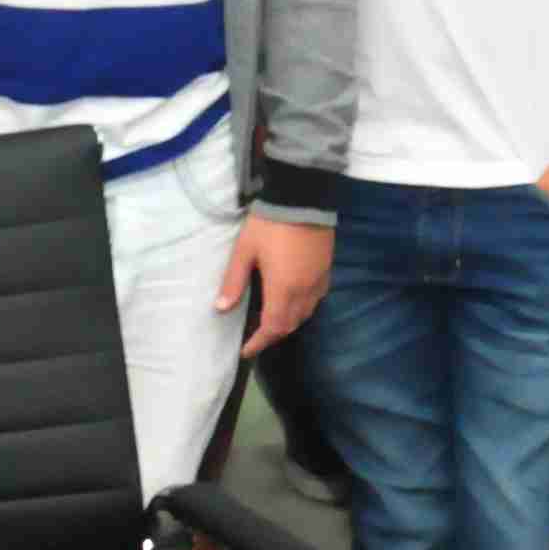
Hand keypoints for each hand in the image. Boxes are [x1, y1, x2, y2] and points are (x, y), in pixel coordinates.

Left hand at [218, 214, 334, 352]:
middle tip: (257, 336)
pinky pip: (316, 299)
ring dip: (289, 322)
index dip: (259, 342)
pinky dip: (303, 307)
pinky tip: (294, 299)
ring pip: (306, 313)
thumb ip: (234, 281)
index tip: (246, 351)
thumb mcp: (245, 250)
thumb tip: (221, 308)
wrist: (303, 198)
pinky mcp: (327, 269)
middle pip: (291, 324)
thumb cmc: (270, 224)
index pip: (272, 327)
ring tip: (273, 321)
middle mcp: (304, 291)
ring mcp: (318, 280)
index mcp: (283, 289)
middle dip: (273, 334)